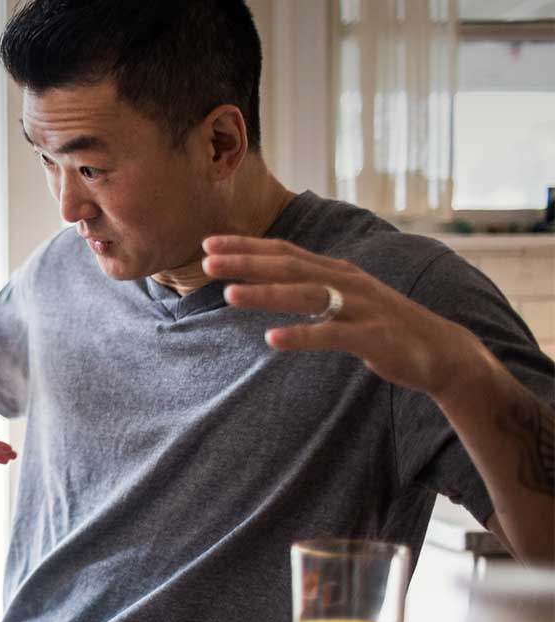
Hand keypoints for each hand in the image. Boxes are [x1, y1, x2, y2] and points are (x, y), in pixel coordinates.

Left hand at [202, 235, 487, 399]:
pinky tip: (273, 340)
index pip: (284, 251)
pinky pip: (332, 335)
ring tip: (229, 296)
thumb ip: (310, 288)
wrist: (441, 352)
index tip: (208, 244)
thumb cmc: (383, 324)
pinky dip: (302, 335)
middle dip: (246, 263)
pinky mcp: (373, 337)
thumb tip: (267, 282)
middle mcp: (346, 281)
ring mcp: (360, 308)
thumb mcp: (344, 299)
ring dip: (266, 294)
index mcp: (335, 271)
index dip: (246, 246)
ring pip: (306, 296)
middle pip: (289, 266)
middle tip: (206, 263)